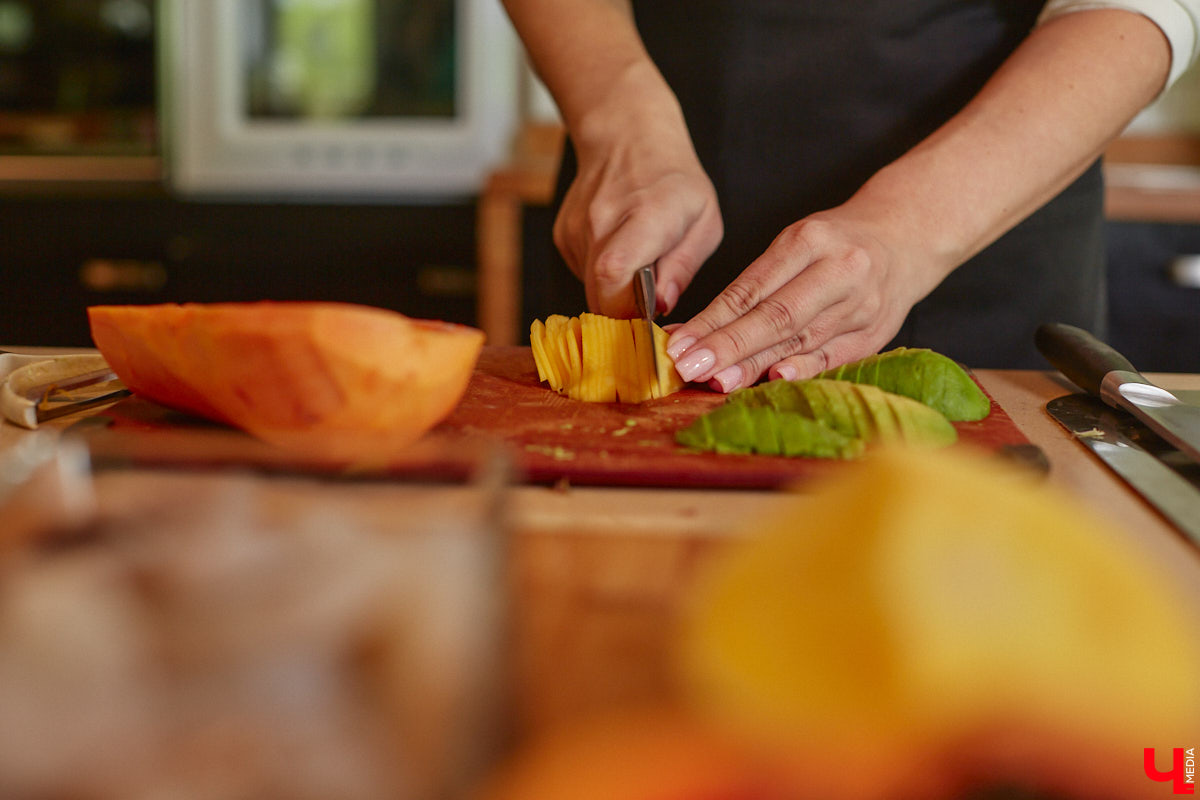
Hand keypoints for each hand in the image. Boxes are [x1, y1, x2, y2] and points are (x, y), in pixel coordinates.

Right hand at [554, 112, 722, 317]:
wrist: (627, 138)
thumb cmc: (675, 182)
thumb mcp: (704, 223)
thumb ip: (683, 268)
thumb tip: (661, 307)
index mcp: (645, 216)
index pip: (613, 271)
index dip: (625, 308)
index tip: (648, 316)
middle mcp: (603, 220)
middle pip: (598, 293)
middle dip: (625, 312)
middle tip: (648, 301)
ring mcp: (577, 228)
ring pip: (590, 288)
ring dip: (615, 291)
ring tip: (637, 263)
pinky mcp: (564, 235)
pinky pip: (583, 275)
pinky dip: (602, 276)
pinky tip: (619, 250)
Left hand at [665, 209, 938, 391]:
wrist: (907, 237)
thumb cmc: (836, 244)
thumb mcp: (796, 244)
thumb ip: (755, 286)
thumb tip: (699, 332)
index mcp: (809, 241)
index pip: (752, 288)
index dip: (712, 320)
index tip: (678, 344)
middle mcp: (838, 271)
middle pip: (775, 315)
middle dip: (727, 345)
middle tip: (689, 368)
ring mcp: (861, 305)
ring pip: (800, 339)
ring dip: (755, 364)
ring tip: (717, 381)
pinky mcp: (875, 334)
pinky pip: (833, 356)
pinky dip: (803, 370)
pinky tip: (773, 380)